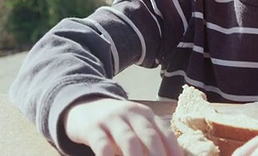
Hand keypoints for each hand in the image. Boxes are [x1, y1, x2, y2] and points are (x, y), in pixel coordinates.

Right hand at [63, 97, 182, 155]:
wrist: (83, 106)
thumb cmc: (116, 123)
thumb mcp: (135, 125)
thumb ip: (149, 138)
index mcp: (146, 114)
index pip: (165, 132)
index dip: (174, 149)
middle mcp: (131, 113)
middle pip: (149, 135)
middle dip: (158, 155)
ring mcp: (112, 119)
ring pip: (128, 140)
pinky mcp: (92, 128)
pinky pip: (102, 145)